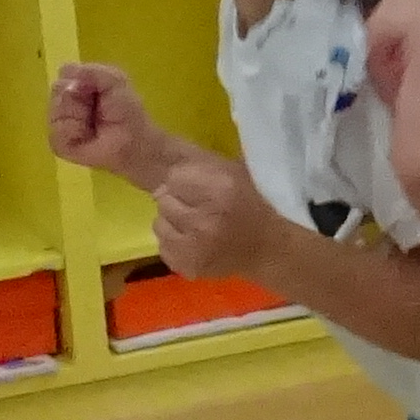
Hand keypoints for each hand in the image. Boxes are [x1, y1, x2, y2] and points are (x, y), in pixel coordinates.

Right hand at [48, 61, 172, 187]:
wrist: (132, 140)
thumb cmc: (125, 110)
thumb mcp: (114, 80)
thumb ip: (91, 70)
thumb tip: (64, 73)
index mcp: (75, 83)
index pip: (64, 72)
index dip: (80, 79)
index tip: (95, 89)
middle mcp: (63, 101)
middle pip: (56, 89)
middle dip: (79, 98)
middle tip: (95, 108)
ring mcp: (59, 122)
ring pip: (56, 110)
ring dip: (78, 115)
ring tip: (92, 124)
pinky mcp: (58, 143)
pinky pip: (57, 131)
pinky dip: (74, 131)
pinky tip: (86, 135)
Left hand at [150, 150, 282, 282]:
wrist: (268, 249)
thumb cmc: (250, 203)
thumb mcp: (231, 171)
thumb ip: (196, 162)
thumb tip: (151, 151)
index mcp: (221, 190)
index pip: (174, 178)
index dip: (185, 181)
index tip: (200, 187)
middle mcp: (205, 220)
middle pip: (163, 199)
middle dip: (178, 200)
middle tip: (200, 207)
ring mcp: (195, 248)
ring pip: (158, 223)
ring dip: (173, 222)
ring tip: (197, 225)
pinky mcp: (187, 268)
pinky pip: (162, 246)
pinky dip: (175, 243)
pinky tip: (195, 242)